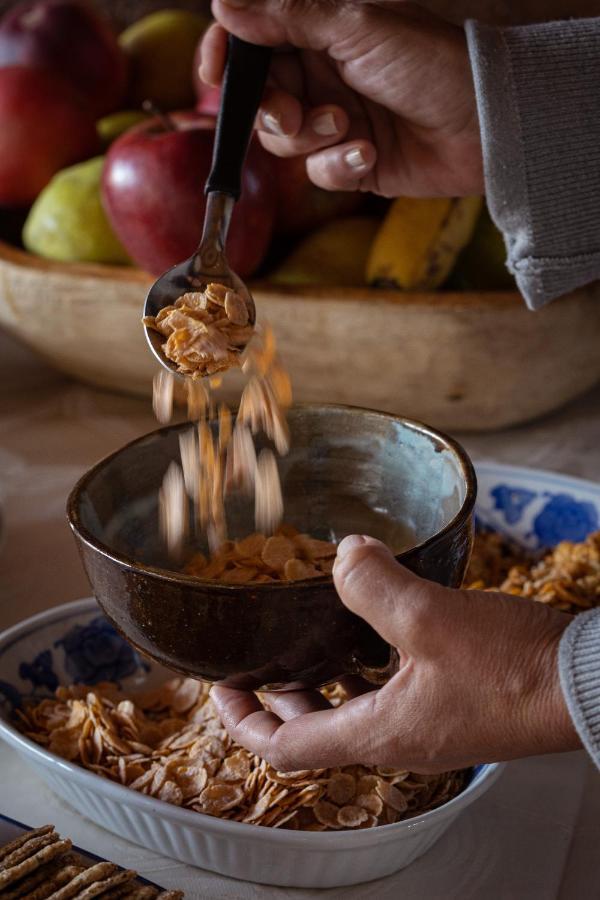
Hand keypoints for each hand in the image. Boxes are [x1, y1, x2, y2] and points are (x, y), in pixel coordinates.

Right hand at [199, 0, 483, 196]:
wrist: (485, 125)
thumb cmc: (430, 62)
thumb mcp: (356, 27)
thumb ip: (288, 17)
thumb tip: (223, 3)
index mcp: (321, 31)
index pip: (254, 39)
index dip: (228, 56)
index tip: (214, 74)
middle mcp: (322, 75)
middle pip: (261, 99)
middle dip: (272, 110)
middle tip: (294, 115)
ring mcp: (335, 121)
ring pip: (284, 142)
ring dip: (311, 140)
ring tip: (350, 130)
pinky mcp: (351, 163)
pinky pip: (318, 173)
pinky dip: (338, 167)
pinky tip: (369, 156)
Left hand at [211, 535, 580, 772]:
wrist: (582, 682)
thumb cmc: (512, 669)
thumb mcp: (431, 620)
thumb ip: (374, 585)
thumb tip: (342, 552)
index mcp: (378, 732)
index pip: (286, 747)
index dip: (242, 721)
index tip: (220, 688)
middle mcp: (397, 737)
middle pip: (314, 731)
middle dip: (278, 699)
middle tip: (257, 664)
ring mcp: (427, 724)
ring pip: (353, 711)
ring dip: (321, 684)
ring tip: (304, 644)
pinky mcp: (452, 704)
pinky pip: (389, 694)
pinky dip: (364, 670)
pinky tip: (372, 630)